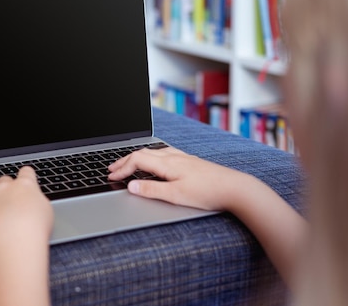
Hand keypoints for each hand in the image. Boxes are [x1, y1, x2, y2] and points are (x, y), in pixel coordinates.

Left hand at [0, 166, 53, 247]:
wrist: (18, 237)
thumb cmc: (36, 227)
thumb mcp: (47, 212)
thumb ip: (38, 205)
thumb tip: (34, 206)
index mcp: (25, 186)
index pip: (26, 173)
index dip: (26, 175)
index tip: (26, 176)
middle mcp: (4, 190)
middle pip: (2, 181)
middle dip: (2, 184)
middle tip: (4, 189)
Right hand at [107, 146, 250, 211]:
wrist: (236, 188)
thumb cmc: (208, 192)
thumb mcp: (176, 195)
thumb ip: (151, 190)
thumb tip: (130, 187)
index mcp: (167, 163)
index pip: (137, 161)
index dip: (122, 169)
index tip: (111, 177)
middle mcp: (174, 156)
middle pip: (142, 153)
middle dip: (124, 161)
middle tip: (111, 169)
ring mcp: (183, 157)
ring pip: (153, 152)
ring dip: (137, 158)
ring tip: (128, 165)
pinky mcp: (190, 161)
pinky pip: (164, 153)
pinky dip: (151, 157)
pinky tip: (155, 162)